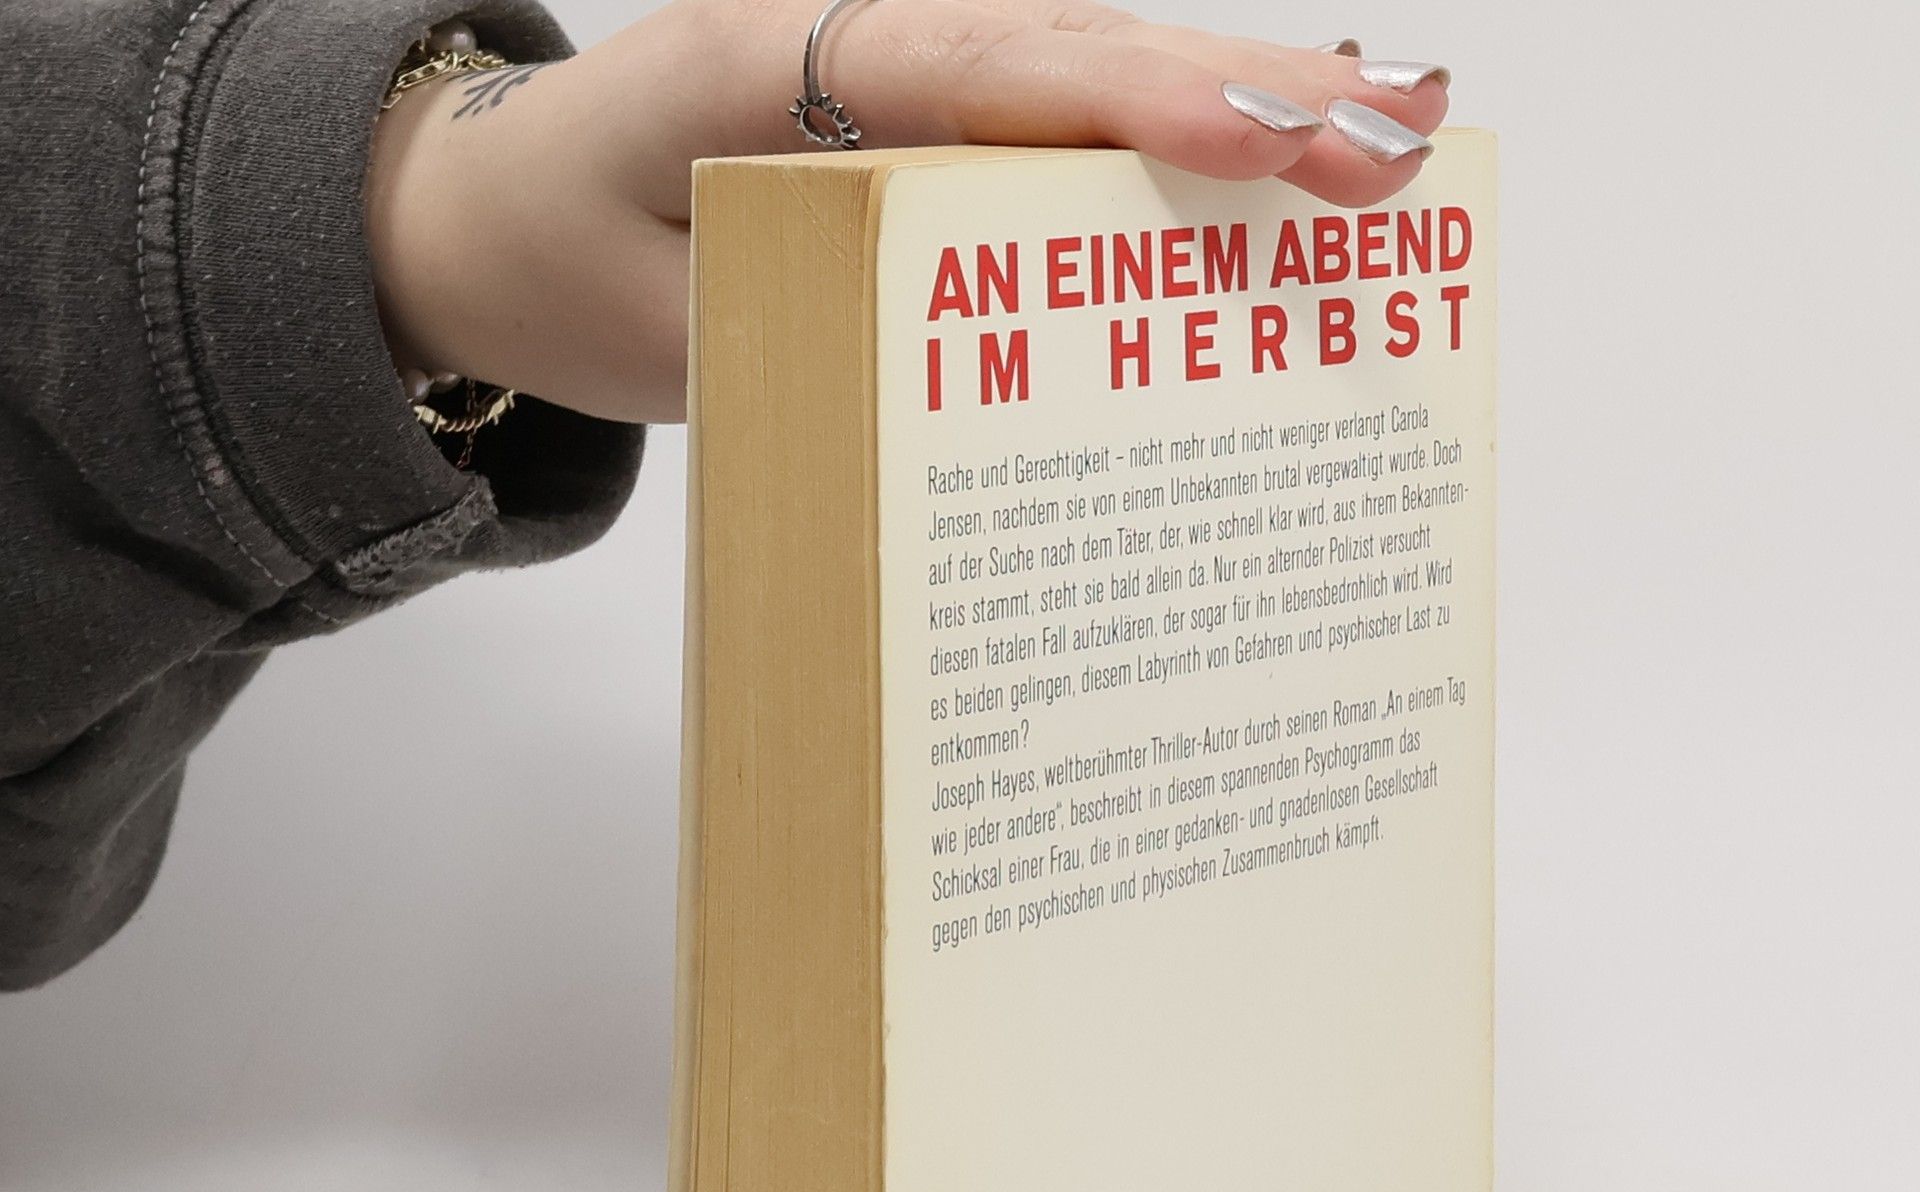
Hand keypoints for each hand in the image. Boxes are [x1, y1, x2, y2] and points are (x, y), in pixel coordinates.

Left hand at [366, 6, 1449, 425]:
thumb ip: (801, 325)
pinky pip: (1053, 124)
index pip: (974, 69)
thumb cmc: (566, 262)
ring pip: (1085, 75)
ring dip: (1234, 110)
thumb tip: (975, 363)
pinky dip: (1163, 148)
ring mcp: (894, 74)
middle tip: (1388, 148)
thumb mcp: (660, 327)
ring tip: (1384, 144)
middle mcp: (854, 41)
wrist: (493, 215)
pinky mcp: (917, 123)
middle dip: (1237, 100)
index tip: (1254, 139)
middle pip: (1070, 52)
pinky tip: (1271, 160)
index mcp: (770, 62)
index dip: (1125, 103)